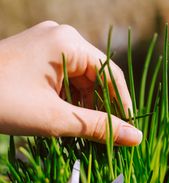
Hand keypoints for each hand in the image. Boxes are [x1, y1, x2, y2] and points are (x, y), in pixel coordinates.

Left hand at [0, 21, 141, 145]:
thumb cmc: (4, 103)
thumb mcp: (57, 118)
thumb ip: (99, 127)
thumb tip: (136, 137)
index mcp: (68, 43)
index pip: (111, 74)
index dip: (123, 104)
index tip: (129, 129)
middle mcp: (61, 39)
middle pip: (96, 78)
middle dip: (102, 108)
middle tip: (108, 137)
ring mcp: (47, 49)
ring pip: (81, 82)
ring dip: (86, 108)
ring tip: (88, 134)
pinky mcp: (37, 61)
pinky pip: (65, 82)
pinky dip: (71, 103)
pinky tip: (70, 122)